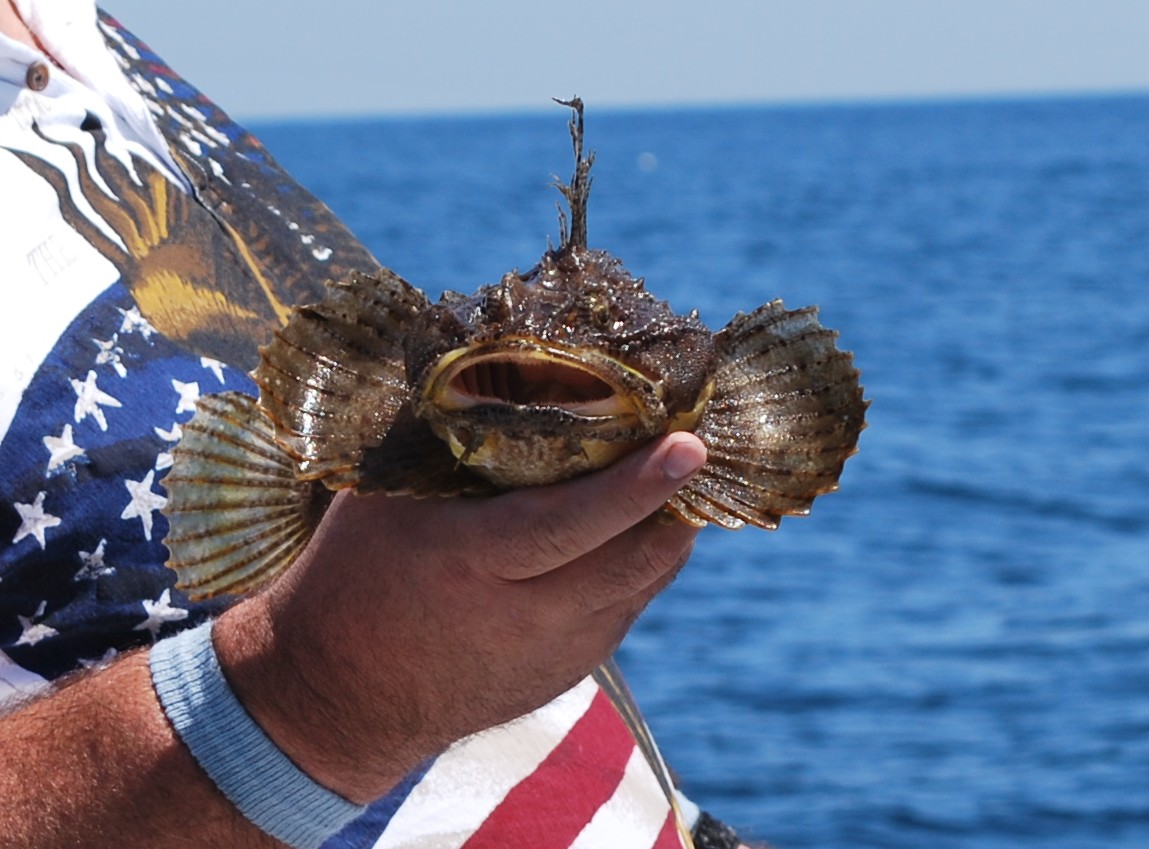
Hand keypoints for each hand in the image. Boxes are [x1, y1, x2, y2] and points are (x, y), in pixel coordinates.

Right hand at [214, 432, 706, 801]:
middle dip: (676, 499)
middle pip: (628, 558)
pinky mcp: (568, 672)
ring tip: (676, 472)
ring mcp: (553, 654)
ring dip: (667, 525)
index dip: (634, 486)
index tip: (688, 445)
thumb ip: (446, 441)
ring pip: (640, 582)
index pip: (566, 523)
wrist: (342, 694)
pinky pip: (626, 605)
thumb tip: (510, 365)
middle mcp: (521, 616)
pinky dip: (641, 559)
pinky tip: (638, 521)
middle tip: (701, 442)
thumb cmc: (358, 570)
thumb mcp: (384, 498)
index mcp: (467, 561)